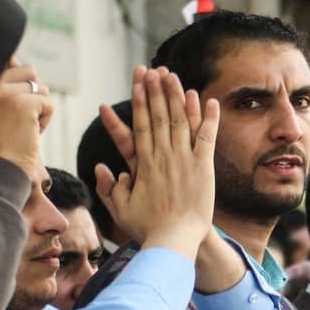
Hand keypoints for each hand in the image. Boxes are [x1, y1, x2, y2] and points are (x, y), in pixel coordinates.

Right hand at [0, 61, 52, 175]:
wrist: (0, 167)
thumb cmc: (1, 142)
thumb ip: (3, 83)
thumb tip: (14, 59)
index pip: (7, 63)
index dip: (20, 80)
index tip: (16, 103)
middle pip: (29, 72)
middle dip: (33, 95)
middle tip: (20, 118)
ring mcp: (4, 92)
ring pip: (41, 88)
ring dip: (39, 109)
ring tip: (23, 126)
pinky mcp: (23, 103)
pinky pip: (48, 103)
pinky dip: (45, 120)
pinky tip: (30, 132)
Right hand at [94, 67, 219, 255]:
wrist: (175, 241)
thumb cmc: (148, 228)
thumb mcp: (120, 208)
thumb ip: (109, 187)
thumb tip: (100, 167)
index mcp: (142, 163)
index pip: (140, 124)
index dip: (139, 101)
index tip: (137, 82)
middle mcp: (162, 156)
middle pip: (158, 116)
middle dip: (155, 90)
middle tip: (152, 68)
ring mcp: (183, 160)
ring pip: (180, 121)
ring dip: (177, 96)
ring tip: (173, 75)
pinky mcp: (203, 168)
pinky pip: (206, 138)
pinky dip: (208, 118)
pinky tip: (208, 99)